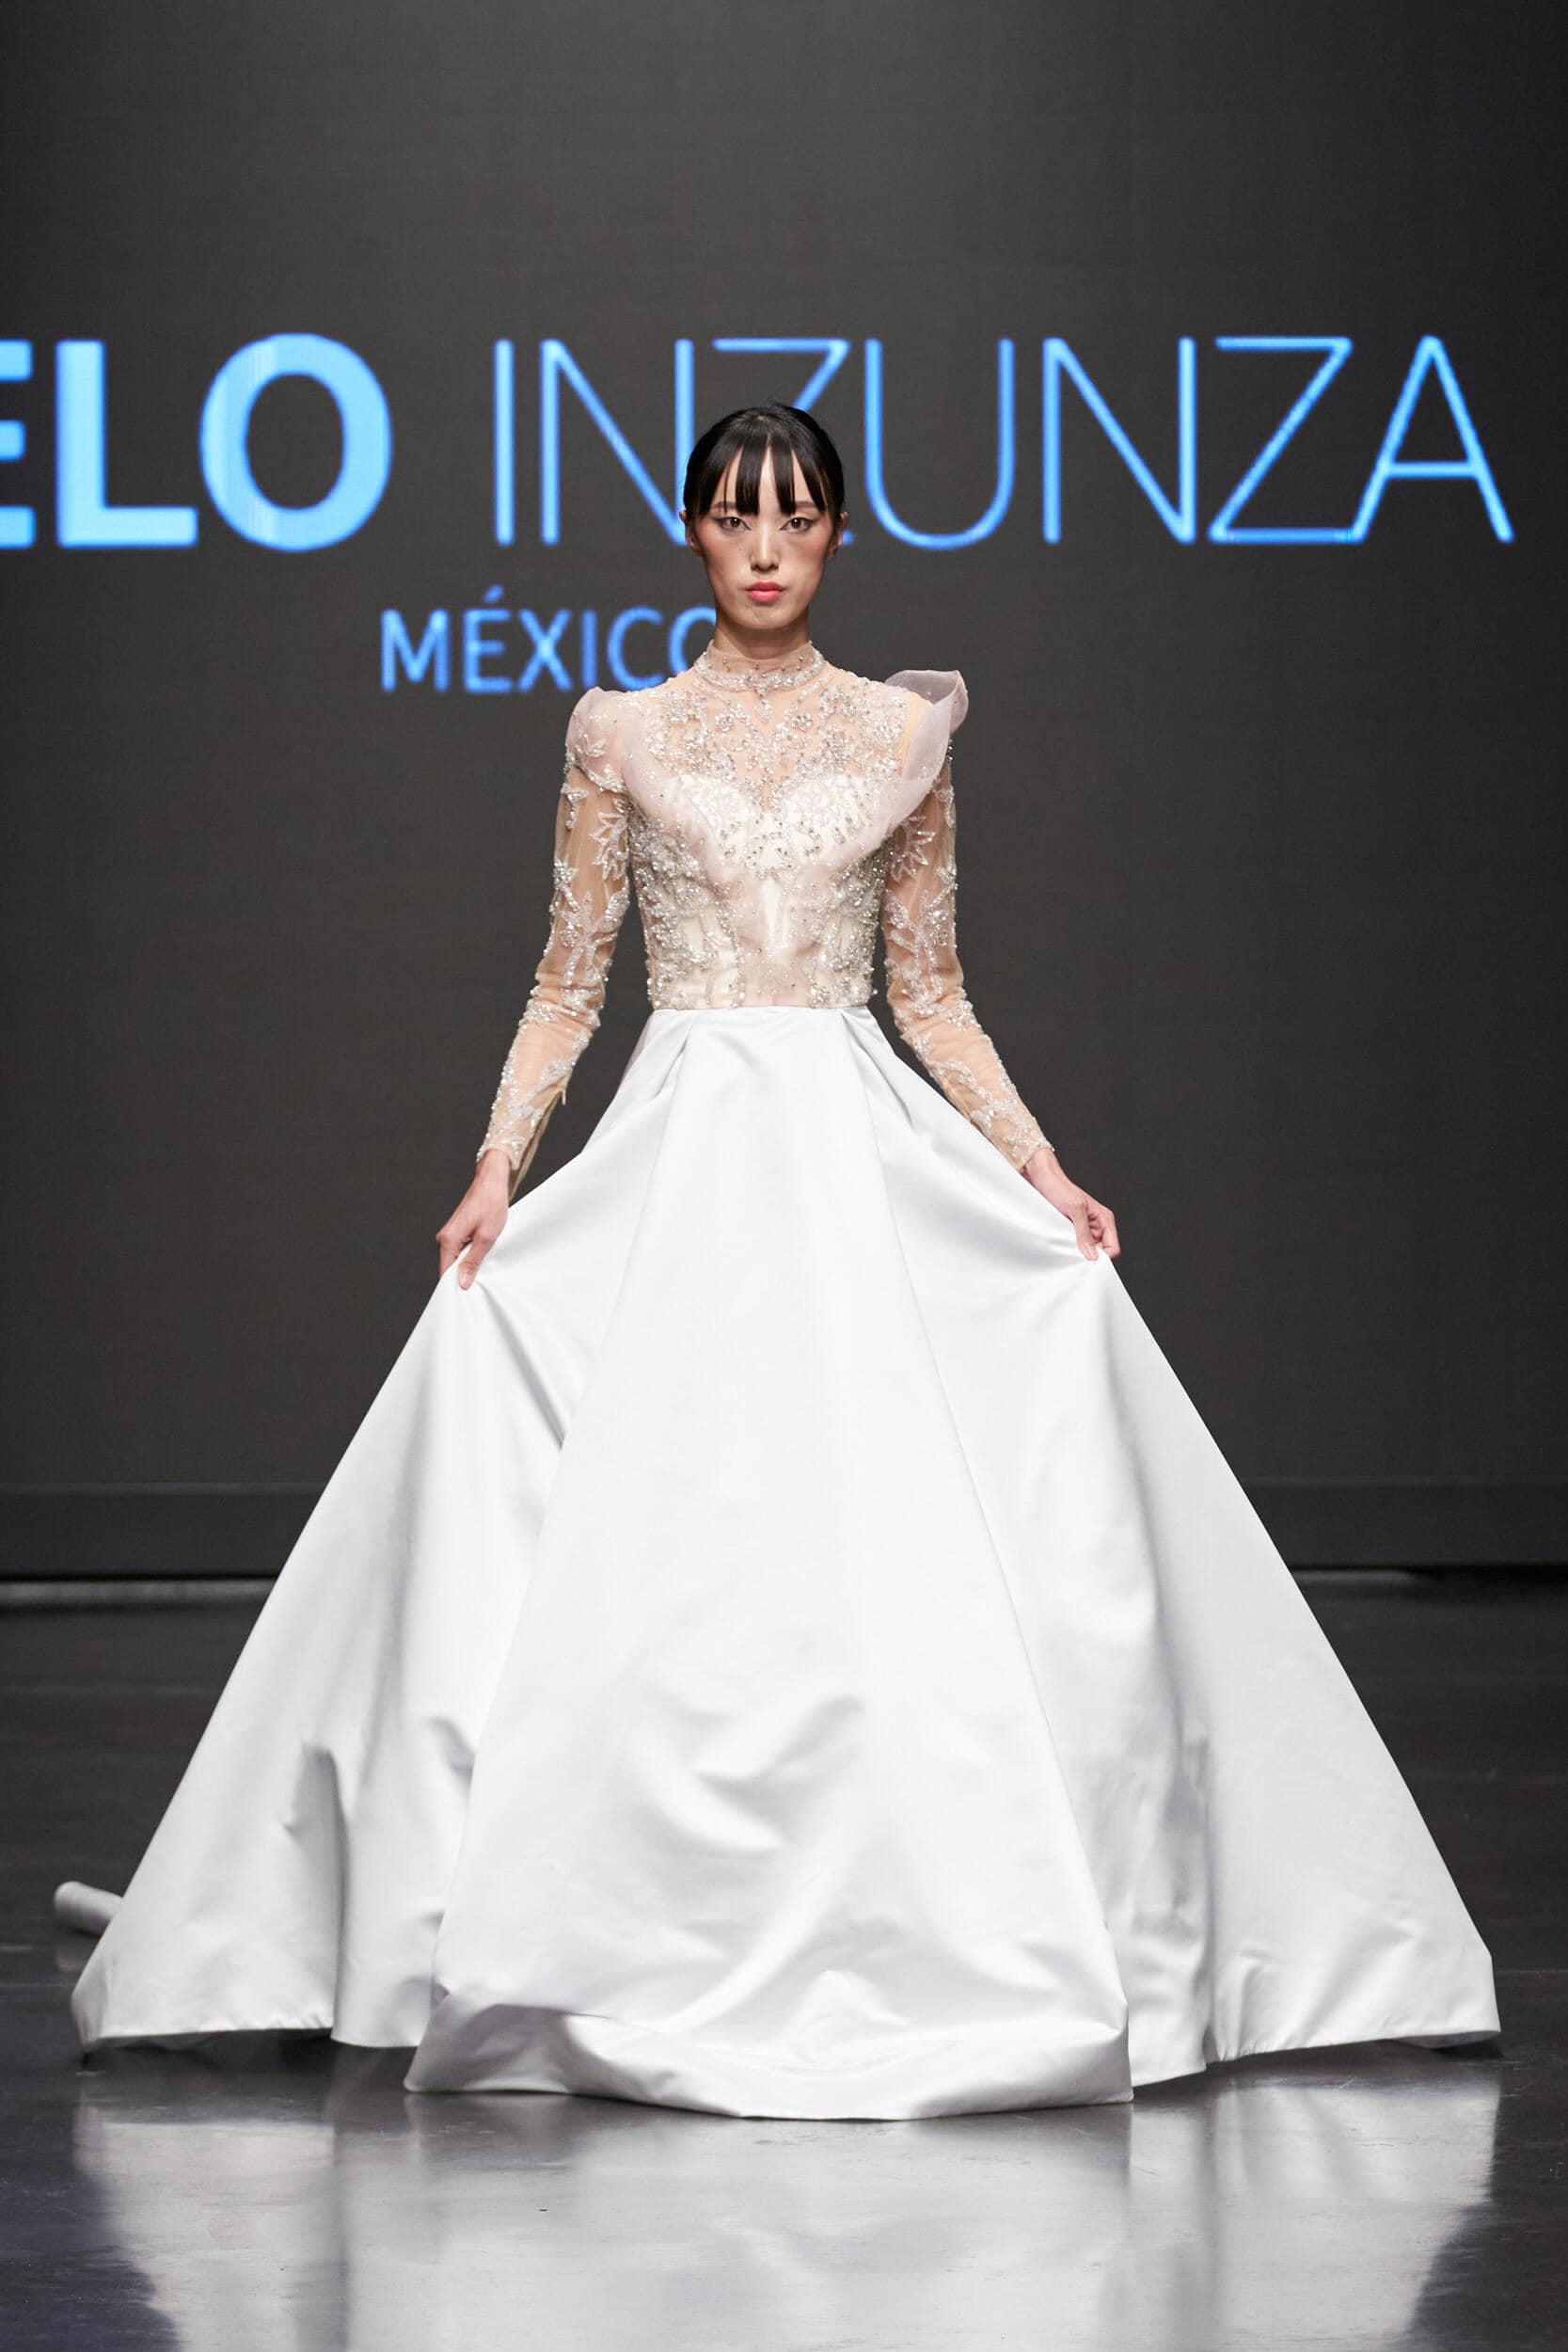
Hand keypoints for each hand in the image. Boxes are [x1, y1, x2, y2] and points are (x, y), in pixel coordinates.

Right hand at [437, 1150, 511, 1287]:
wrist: (491, 1182)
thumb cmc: (490, 1205)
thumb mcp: (486, 1238)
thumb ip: (472, 1261)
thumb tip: (461, 1282)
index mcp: (448, 1240)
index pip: (444, 1272)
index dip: (455, 1286)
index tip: (466, 1297)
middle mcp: (444, 1238)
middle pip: (449, 1267)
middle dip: (462, 1277)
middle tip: (480, 1284)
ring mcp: (450, 1235)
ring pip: (456, 1259)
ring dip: (468, 1265)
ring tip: (484, 1267)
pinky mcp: (457, 1232)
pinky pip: (460, 1251)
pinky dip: (470, 1256)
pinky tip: (482, 1256)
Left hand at [1020, 1144, 1120, 1260]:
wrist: (1042, 1179)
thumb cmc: (1060, 1188)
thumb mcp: (1075, 1210)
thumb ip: (1084, 1233)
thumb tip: (1092, 1254)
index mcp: (1104, 1218)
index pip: (1113, 1247)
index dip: (1103, 1257)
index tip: (1089, 1261)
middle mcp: (1096, 1225)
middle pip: (1101, 1251)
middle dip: (1090, 1257)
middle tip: (1076, 1258)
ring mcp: (1084, 1228)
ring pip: (1087, 1250)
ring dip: (1078, 1253)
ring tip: (1067, 1249)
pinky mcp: (1071, 1230)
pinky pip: (1075, 1245)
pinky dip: (1069, 1249)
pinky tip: (1062, 1246)